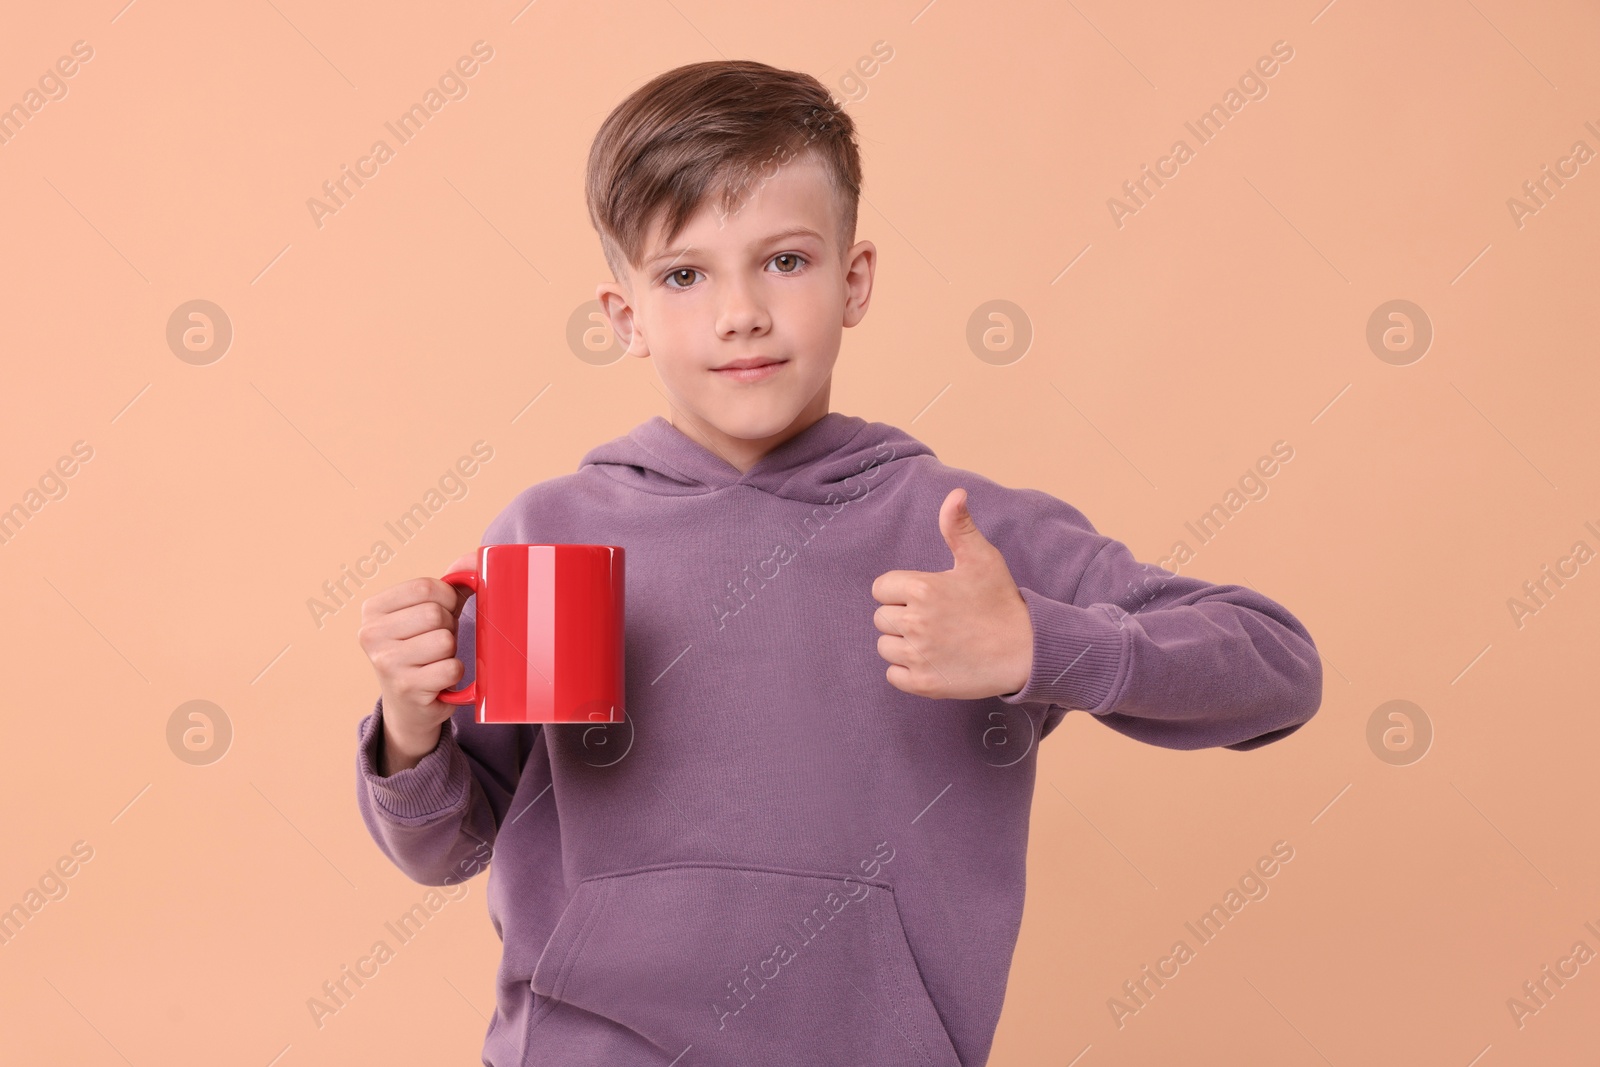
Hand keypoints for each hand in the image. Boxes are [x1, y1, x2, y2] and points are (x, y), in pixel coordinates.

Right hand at [357, 550, 477, 771]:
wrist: (409, 706)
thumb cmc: (423, 650)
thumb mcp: (429, 613)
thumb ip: (452, 585)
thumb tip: (478, 561)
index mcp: (373, 609)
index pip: (425, 587)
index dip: (447, 598)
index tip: (442, 613)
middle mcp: (371, 634)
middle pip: (435, 614)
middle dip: (448, 627)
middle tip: (437, 643)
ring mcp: (386, 663)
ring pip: (444, 640)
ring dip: (451, 651)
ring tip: (436, 660)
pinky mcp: (406, 688)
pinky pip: (451, 668)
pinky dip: (455, 673)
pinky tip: (440, 679)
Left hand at [870, 488, 1033, 699]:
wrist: (1027, 650)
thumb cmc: (1001, 601)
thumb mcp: (982, 558)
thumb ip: (959, 526)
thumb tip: (955, 493)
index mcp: (922, 588)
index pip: (882, 588)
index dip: (901, 591)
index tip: (928, 596)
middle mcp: (915, 622)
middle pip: (881, 617)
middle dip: (902, 616)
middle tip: (936, 619)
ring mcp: (918, 655)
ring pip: (885, 646)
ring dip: (902, 644)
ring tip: (934, 640)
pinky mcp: (923, 684)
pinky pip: (892, 675)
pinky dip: (906, 671)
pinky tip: (932, 661)